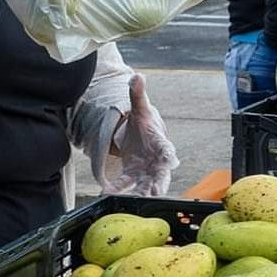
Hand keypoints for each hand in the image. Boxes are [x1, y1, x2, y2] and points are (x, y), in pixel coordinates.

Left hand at [104, 75, 179, 196]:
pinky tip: (106, 192)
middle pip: (162, 175)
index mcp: (162, 144)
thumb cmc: (144, 122)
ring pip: (146, 185)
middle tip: (155, 193)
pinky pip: (126, 184)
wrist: (139, 133)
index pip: (168, 150)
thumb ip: (137, 94)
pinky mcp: (134, 175)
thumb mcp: (140, 107)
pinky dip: (118, 189)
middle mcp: (157, 161)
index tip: (170, 160)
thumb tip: (137, 76)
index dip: (170, 156)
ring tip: (133, 200)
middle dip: (159, 185)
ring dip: (141, 193)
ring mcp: (146, 171)